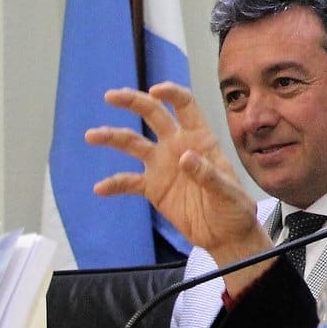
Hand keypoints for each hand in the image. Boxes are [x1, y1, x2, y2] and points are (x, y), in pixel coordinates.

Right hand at [86, 82, 273, 292]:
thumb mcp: (228, 193)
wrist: (225, 235)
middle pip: (152, 115)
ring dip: (112, 137)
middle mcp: (177, 145)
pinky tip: (100, 188)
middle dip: (132, 102)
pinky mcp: (153, 187)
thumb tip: (185, 157)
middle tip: (111, 96)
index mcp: (200, 139)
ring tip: (92, 135)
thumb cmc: (234, 208)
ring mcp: (162, 165)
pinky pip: (128, 182)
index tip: (154, 91)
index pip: (185, 106)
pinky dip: (114, 184)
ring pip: (133, 143)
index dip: (170, 94)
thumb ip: (208, 175)